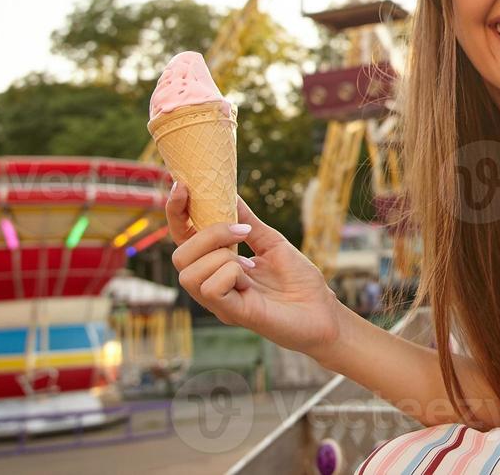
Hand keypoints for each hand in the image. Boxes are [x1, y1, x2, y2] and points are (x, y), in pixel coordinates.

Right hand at [167, 183, 340, 353]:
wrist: (324, 311)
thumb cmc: (298, 281)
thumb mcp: (271, 242)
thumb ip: (248, 221)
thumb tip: (229, 192)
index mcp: (217, 265)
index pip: (183, 239)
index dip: (176, 212)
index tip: (183, 185)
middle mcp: (211, 284)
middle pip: (179, 256)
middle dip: (209, 234)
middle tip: (243, 232)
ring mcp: (219, 302)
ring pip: (188, 273)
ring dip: (221, 255)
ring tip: (249, 261)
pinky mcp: (232, 313)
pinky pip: (211, 289)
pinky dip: (231, 273)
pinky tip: (250, 276)